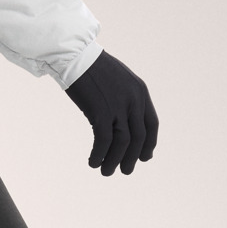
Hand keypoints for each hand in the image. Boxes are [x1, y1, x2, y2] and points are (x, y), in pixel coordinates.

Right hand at [66, 51, 158, 174]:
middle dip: (132, 158)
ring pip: (123, 143)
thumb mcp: (119, 80)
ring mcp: (118, 106)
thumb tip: (127, 121)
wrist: (75, 56)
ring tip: (106, 171)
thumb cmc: (92, 68)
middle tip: (125, 170)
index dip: (149, 144)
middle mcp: (134, 100)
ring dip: (115, 161)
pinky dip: (99, 155)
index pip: (152, 125)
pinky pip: (104, 141)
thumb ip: (127, 98)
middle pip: (139, 138)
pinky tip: (92, 162)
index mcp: (141, 92)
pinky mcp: (101, 111)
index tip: (144, 157)